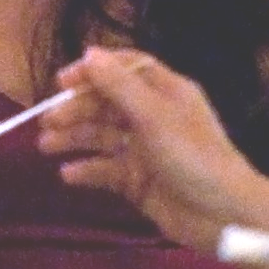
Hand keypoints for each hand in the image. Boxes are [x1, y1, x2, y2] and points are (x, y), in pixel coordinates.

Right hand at [38, 47, 263, 251]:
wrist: (222, 214)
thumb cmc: (193, 157)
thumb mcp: (154, 116)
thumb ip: (119, 86)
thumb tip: (89, 53)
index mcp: (166, 93)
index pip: (125, 70)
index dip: (94, 71)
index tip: (62, 81)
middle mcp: (155, 117)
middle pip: (108, 104)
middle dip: (77, 109)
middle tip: (46, 122)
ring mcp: (146, 151)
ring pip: (103, 137)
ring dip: (75, 138)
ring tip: (46, 146)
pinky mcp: (140, 183)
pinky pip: (108, 171)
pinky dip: (88, 171)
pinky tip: (68, 174)